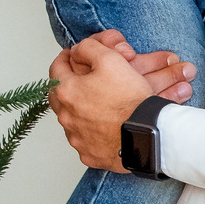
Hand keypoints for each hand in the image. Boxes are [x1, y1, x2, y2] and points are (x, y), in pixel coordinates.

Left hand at [46, 31, 195, 171]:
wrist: (147, 134)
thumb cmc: (130, 100)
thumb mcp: (111, 60)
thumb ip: (89, 49)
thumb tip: (77, 50)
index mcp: (67, 92)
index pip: (57, 68)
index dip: (66, 58)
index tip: (72, 55)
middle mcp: (66, 117)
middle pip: (60, 95)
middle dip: (68, 84)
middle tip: (79, 78)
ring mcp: (76, 138)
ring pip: (71, 119)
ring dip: (79, 109)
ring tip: (94, 102)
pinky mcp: (90, 154)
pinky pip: (86, 140)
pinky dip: (91, 131)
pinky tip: (102, 126)